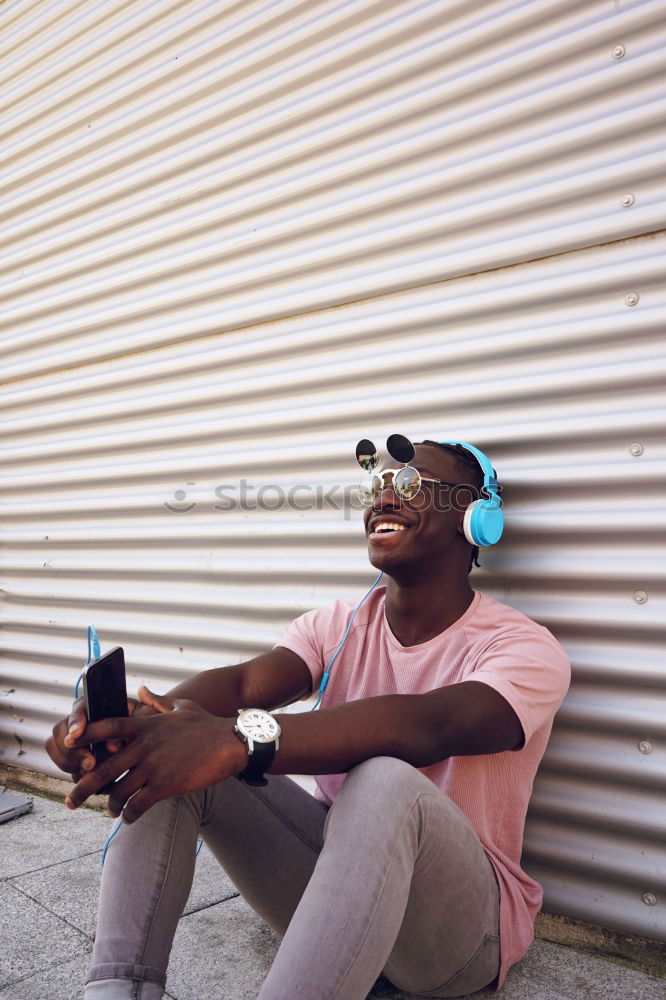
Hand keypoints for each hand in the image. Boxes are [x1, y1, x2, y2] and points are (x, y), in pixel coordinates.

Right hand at [45, 696, 151, 780]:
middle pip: (60, 732)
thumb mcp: (145, 717)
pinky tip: (91, 780)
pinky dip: (76, 773)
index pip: (78, 709)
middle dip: (73, 750)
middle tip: (90, 763)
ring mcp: (76, 740)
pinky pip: (66, 767)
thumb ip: (131, 726)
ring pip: (59, 751)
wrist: (151, 737)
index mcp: (95, 705)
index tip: (76, 735)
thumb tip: (113, 746)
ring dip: (72, 763)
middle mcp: (81, 721)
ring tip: (92, 772)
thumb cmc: (147, 721)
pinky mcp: (77, 758)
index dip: (75, 722)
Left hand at [64, 686, 247, 822]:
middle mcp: (144, 746)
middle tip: (70, 801)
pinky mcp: (166, 785)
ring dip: (110, 805)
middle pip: (103, 768)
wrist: (232, 742)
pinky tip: (129, 818)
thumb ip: (157, 701)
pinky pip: (138, 805)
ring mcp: (154, 767)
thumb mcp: (181, 706)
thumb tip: (142, 690)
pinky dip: (130, 815)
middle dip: (83, 788)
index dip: (85, 736)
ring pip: (118, 791)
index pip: (106, 728)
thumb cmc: (206, 724)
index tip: (68, 746)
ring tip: (110, 810)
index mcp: (145, 726)